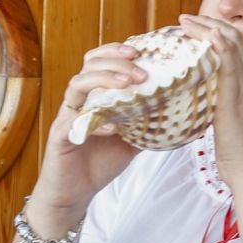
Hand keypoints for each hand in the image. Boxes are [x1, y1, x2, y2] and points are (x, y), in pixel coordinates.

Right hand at [30, 42, 148, 225]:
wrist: (75, 193)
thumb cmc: (101, 161)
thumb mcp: (134, 139)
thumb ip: (150, 122)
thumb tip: (182, 111)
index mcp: (95, 95)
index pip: (101, 60)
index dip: (117, 50)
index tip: (142, 50)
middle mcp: (79, 100)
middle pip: (90, 64)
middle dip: (116, 61)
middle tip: (142, 70)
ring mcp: (68, 116)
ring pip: (78, 84)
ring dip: (104, 79)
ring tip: (128, 84)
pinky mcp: (60, 136)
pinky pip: (73, 121)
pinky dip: (96, 121)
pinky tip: (114, 127)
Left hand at [175, 13, 242, 180]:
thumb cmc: (241, 157)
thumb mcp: (229, 127)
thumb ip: (218, 111)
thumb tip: (200, 107)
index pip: (237, 48)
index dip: (217, 32)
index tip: (194, 27)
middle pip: (235, 40)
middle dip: (209, 24)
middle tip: (185, 19)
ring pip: (233, 47)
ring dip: (209, 29)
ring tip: (186, 22)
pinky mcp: (237, 102)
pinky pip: (232, 67)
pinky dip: (222, 47)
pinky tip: (209, 36)